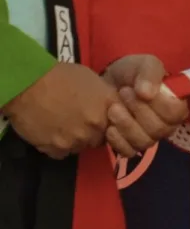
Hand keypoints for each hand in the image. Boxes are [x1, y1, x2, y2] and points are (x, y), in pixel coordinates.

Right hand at [2, 63, 116, 158]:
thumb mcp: (93, 80)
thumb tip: (109, 107)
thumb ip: (105, 97)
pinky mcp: (57, 150)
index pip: (121, 123)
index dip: (111, 122)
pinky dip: (59, 145)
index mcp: (109, 106)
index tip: (102, 118)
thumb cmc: (62, 76)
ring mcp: (77, 140)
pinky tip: (52, 131)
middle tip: (80, 121)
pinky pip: (63, 152)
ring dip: (76, 139)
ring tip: (64, 125)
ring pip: (82, 146)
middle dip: (93, 132)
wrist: (29, 85)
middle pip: (101, 137)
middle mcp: (96, 126)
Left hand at [103, 55, 187, 157]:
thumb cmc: (132, 72)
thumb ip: (149, 73)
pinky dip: (117, 140)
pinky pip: (129, 152)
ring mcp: (149, 137)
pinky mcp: (131, 147)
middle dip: (138, 111)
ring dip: (126, 125)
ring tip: (113, 108)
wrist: (107, 84)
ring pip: (144, 142)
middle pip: (159, 129)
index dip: (158, 104)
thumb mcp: (144, 63)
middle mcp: (166, 124)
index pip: (176, 112)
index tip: (138, 90)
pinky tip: (109, 127)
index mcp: (175, 102)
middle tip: (123, 93)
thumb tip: (147, 94)